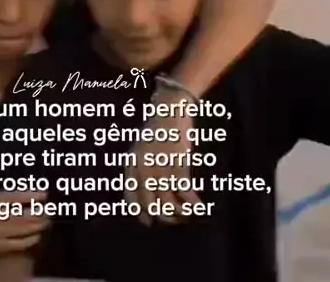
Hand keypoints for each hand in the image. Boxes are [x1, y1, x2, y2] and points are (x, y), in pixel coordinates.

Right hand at [0, 191, 48, 254]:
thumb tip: (13, 191)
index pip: (19, 197)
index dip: (35, 196)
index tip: (44, 194)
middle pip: (27, 215)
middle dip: (41, 211)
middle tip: (49, 209)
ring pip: (26, 230)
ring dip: (39, 225)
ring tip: (46, 220)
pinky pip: (18, 245)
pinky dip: (30, 240)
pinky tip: (35, 236)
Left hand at [124, 91, 200, 224]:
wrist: (169, 107)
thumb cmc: (158, 128)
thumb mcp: (141, 148)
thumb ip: (140, 168)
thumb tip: (149, 193)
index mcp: (130, 163)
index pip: (131, 196)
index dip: (140, 212)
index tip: (148, 221)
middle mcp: (142, 167)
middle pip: (150, 204)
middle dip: (163, 216)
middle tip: (174, 219)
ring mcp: (159, 165)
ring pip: (168, 201)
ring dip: (180, 213)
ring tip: (188, 213)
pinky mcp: (177, 161)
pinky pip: (184, 189)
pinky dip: (192, 201)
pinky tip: (199, 206)